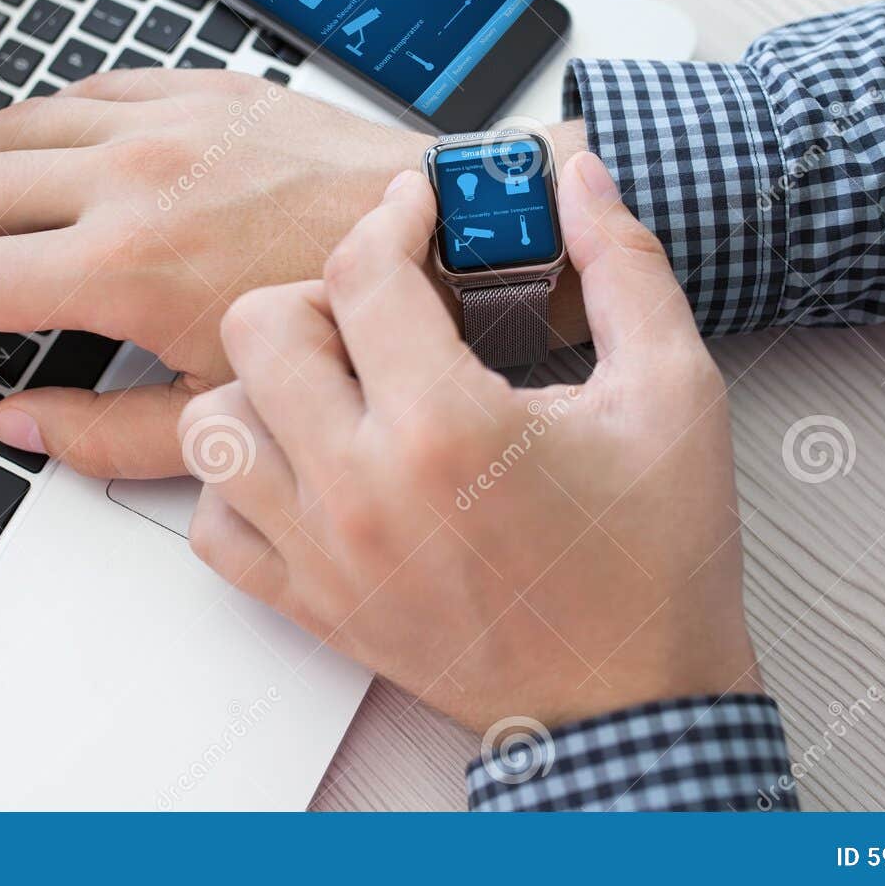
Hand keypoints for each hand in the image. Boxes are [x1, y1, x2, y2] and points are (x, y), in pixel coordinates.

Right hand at [0, 69, 588, 477]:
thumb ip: (108, 431)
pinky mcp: (207, 90)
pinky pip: (91, 85)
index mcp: (125, 265)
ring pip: (15, 122)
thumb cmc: (355, 321)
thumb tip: (20, 426)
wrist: (449, 233)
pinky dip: (41, 114)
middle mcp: (131, 178)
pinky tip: (29, 135)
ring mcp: (167, 123)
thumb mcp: (227, 407)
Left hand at [178, 151, 760, 732]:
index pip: (361, 272)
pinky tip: (307, 463)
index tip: (413, 214)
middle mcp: (363, 491)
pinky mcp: (311, 604)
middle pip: (258, 331)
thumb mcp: (672, 394)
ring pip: (212, 424)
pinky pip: (213, 522)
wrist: (632, 703)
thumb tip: (582, 182)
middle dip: (318, 294)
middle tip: (377, 307)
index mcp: (448, 428)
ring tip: (336, 385)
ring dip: (264, 383)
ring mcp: (324, 555)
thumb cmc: (653, 564)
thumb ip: (627, 270)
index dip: (390, 217)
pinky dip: (241, 479)